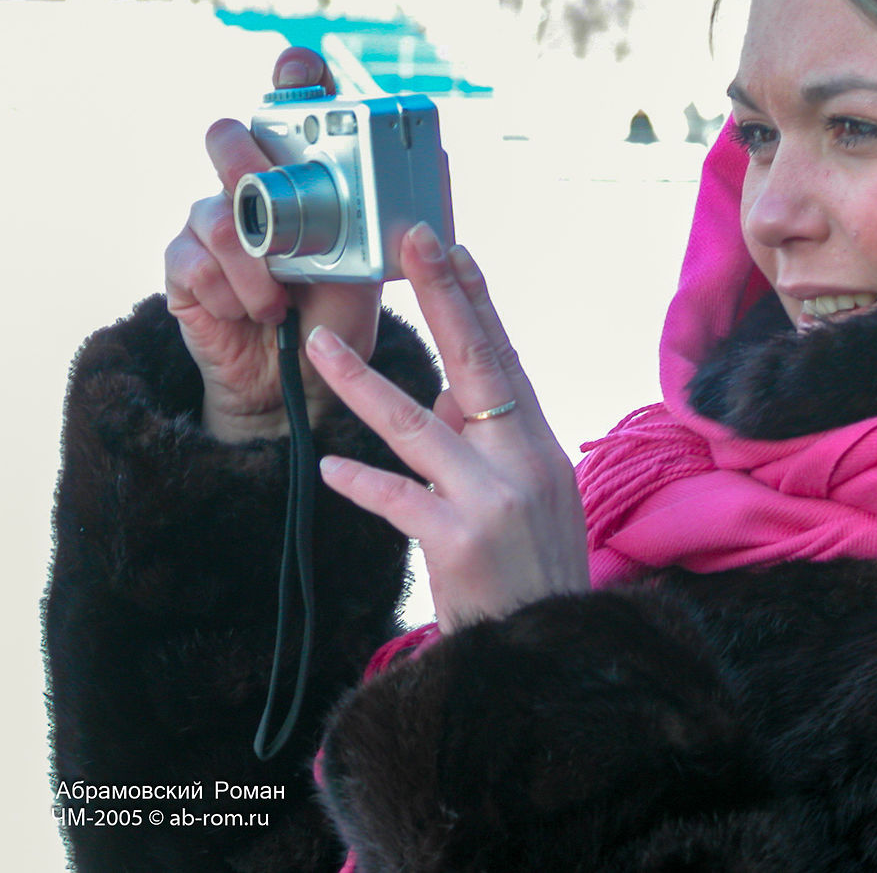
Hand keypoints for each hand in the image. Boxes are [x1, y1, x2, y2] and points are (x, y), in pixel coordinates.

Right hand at [164, 48, 381, 441]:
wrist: (298, 381)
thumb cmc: (335, 315)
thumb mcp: (372, 267)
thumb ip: (386, 223)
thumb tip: (428, 181)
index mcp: (297, 177)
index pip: (287, 107)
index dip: (291, 77)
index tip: (303, 63)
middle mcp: (248, 188)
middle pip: (227, 138)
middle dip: (248, 165)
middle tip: (272, 199)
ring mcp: (210, 223)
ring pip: (211, 211)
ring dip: (252, 263)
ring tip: (280, 300)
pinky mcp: (184, 266)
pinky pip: (191, 261)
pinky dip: (229, 292)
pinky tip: (253, 312)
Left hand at [305, 224, 589, 629]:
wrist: (546, 647)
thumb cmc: (534, 569)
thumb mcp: (531, 495)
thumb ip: (489, 442)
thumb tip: (445, 397)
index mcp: (538, 443)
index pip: (505, 356)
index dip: (476, 300)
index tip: (452, 248)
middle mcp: (521, 460)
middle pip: (476, 364)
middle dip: (444, 297)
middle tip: (414, 242)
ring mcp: (490, 499)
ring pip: (416, 424)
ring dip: (362, 381)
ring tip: (317, 344)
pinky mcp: (456, 541)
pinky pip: (396, 498)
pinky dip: (361, 482)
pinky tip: (328, 466)